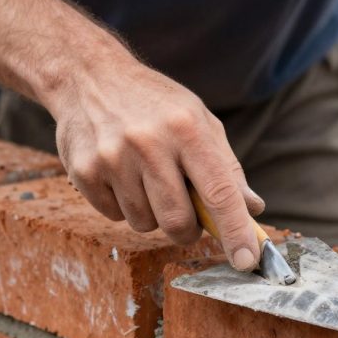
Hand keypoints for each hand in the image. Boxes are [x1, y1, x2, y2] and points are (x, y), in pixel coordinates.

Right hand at [48, 55, 264, 270]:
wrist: (89, 77)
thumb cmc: (155, 104)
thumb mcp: (199, 121)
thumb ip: (226, 167)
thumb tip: (254, 209)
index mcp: (187, 128)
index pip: (219, 191)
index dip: (236, 231)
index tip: (246, 260)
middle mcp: (149, 143)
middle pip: (177, 221)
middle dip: (186, 228)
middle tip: (183, 208)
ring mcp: (113, 158)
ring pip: (144, 223)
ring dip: (151, 212)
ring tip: (144, 177)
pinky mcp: (84, 171)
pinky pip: (114, 216)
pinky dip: (122, 204)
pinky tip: (119, 173)